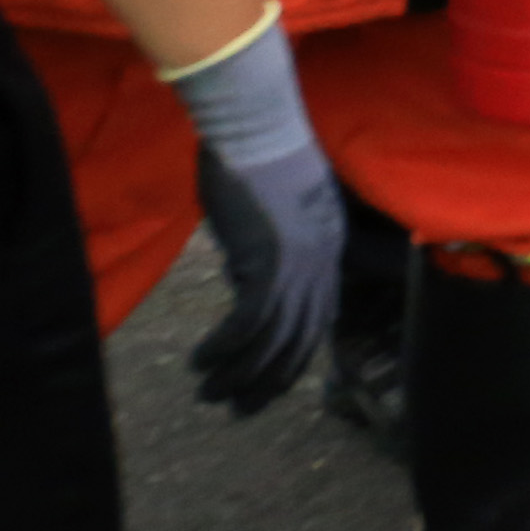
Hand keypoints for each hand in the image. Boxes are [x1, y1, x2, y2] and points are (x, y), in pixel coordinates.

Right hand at [170, 13, 341, 415]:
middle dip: (270, 380)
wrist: (254, 122)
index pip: (319, 316)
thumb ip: (267, 247)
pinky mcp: (269, 260)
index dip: (295, 354)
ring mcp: (298, 262)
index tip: (270, 381)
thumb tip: (244, 279)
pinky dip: (225, 347)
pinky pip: (249, 322)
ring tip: (210, 394)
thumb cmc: (255, 155)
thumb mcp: (271, 210)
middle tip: (239, 408)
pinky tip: (202, 360)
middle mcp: (321, 260)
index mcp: (328, 246)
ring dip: (241, 373)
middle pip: (302, 338)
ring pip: (276, 339)